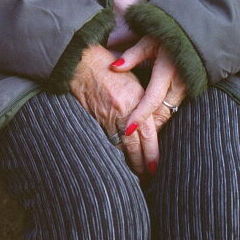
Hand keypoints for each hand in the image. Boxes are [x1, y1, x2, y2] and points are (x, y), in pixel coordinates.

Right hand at [68, 44, 149, 176]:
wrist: (83, 63)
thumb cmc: (111, 68)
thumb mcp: (133, 80)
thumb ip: (143, 102)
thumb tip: (151, 122)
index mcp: (137, 99)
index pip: (148, 134)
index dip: (152, 153)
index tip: (155, 167)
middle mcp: (124, 110)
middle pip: (135, 146)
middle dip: (141, 163)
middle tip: (147, 176)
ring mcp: (108, 116)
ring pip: (120, 146)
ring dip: (127, 161)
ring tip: (135, 174)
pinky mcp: (95, 118)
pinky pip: (106, 140)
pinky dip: (113, 151)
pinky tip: (118, 160)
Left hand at [109, 36, 187, 176]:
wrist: (194, 35)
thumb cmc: (168, 36)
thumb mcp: (149, 41)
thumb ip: (132, 56)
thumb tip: (114, 67)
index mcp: (167, 71)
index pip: (151, 99)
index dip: (139, 115)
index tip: (127, 130)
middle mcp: (179, 83)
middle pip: (162, 113)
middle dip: (150, 134)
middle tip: (138, 154)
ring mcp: (186, 89)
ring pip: (169, 114)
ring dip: (157, 131)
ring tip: (146, 153)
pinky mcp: (189, 92)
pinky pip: (175, 110)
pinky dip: (163, 121)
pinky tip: (155, 134)